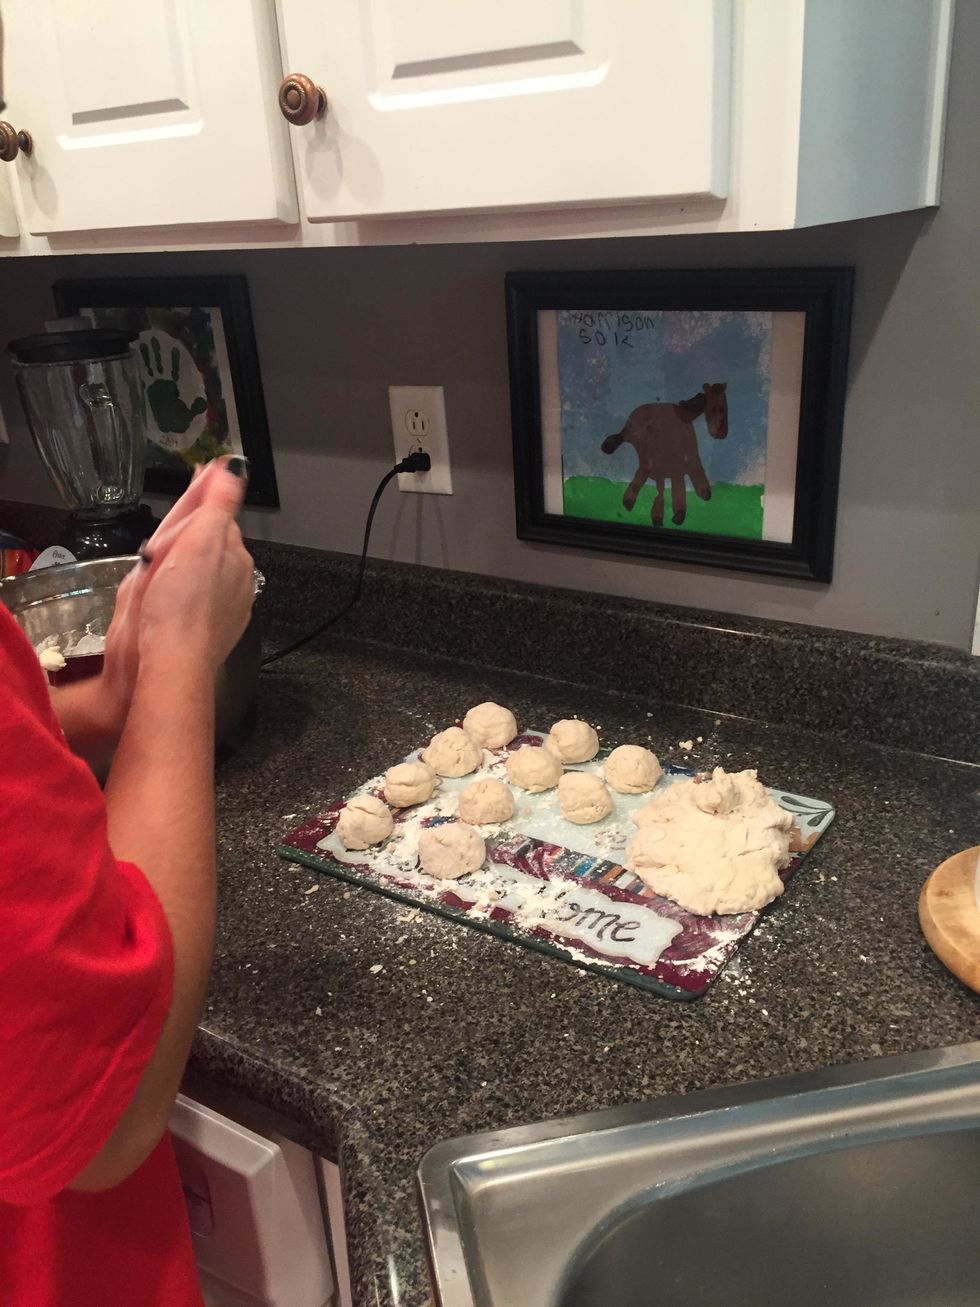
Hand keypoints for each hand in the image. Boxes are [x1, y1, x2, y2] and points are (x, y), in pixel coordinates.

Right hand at [99, 457, 246, 711]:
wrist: (171, 665)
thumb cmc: (179, 605)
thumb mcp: (199, 542)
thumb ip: (218, 503)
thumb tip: (236, 466)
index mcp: (234, 555)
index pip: (215, 516)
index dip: (191, 508)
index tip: (180, 500)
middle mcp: (238, 579)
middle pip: (208, 543)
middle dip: (184, 536)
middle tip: (159, 544)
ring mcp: (228, 607)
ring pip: (200, 570)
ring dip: (181, 562)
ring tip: (157, 569)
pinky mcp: (211, 630)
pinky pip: (194, 598)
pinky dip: (180, 591)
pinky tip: (164, 598)